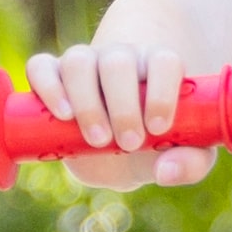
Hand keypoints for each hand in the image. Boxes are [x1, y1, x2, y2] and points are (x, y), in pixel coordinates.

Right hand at [22, 38, 210, 190]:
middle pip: (117, 61)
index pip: (163, 61)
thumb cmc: (160, 144)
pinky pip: (41, 66)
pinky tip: (62, 114)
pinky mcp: (53, 76)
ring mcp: (86, 64)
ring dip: (86, 102)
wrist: (123, 151)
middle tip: (129, 143)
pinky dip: (47, 86)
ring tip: (97, 139)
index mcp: (158, 67)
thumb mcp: (186, 155)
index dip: (161, 92)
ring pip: (78, 61)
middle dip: (122, 107)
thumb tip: (166, 172)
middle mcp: (121, 59)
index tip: (158, 128)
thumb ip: (190, 164)